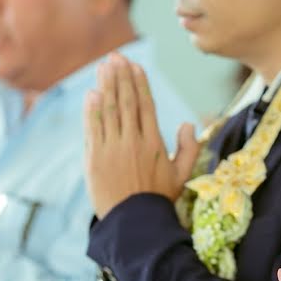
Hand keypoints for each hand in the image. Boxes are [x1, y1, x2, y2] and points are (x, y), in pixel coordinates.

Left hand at [84, 53, 200, 218]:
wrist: (134, 223)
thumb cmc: (159, 198)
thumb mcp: (182, 175)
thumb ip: (189, 148)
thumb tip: (186, 124)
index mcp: (154, 142)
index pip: (146, 105)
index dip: (139, 83)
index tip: (135, 66)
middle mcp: (132, 141)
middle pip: (126, 101)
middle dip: (120, 77)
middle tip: (115, 57)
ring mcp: (112, 149)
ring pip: (108, 110)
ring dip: (105, 86)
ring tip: (103, 68)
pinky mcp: (94, 158)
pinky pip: (92, 128)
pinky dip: (91, 110)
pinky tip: (91, 93)